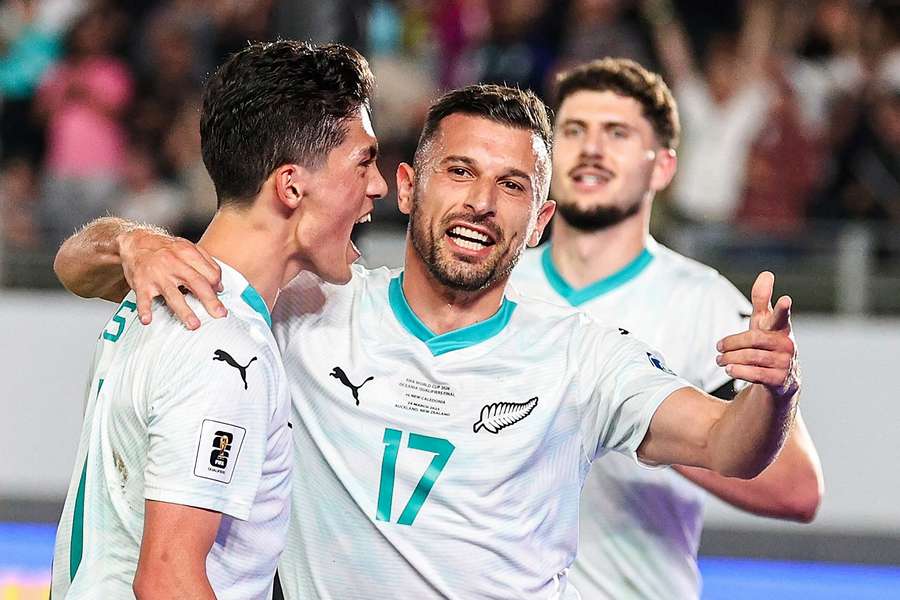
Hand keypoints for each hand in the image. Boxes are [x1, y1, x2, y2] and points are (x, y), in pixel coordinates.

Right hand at [118, 230, 225, 328]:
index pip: (209, 272)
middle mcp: (173, 263)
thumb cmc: (164, 248)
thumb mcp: (187, 247)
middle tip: (219, 314)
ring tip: (194, 325)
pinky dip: (144, 309)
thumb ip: (206, 263)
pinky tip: (147, 320)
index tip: (220, 295)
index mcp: (187, 253)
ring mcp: (157, 274)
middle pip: (196, 283)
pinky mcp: (141, 283)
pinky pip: (143, 298)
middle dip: (210, 300)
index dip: (217, 286)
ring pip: (173, 294)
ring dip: (184, 311)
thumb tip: (219, 285)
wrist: (136, 241)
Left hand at [716, 271, 798, 399]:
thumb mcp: (763, 322)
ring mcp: (786, 364)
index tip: (785, 299)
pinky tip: (730, 370)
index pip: (782, 316)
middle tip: (718, 347)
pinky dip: (739, 371)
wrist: (780, 381)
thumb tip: (767, 273)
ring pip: (752, 357)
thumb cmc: (768, 344)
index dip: (782, 308)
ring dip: (731, 359)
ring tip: (720, 360)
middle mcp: (787, 345)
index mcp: (782, 329)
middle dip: (732, 343)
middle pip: (753, 339)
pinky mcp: (781, 381)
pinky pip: (756, 374)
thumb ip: (762, 299)